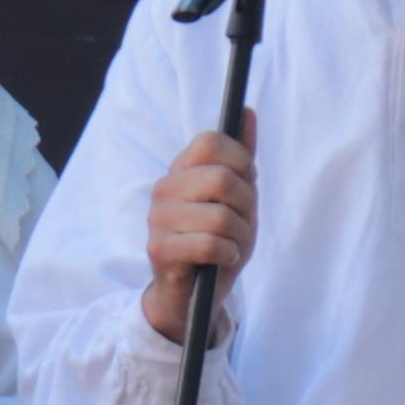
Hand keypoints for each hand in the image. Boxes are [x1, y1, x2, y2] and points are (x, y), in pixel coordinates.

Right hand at [138, 128, 255, 347]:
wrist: (196, 293)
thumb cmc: (219, 239)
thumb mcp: (238, 197)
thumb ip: (241, 157)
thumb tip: (246, 111)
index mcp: (182, 169)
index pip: (210, 141)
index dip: (240, 160)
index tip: (247, 181)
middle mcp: (164, 188)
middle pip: (221, 178)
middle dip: (245, 205)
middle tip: (241, 222)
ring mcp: (158, 218)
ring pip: (220, 216)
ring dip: (238, 236)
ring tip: (230, 245)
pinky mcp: (159, 249)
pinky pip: (210, 244)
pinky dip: (227, 255)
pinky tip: (221, 259)